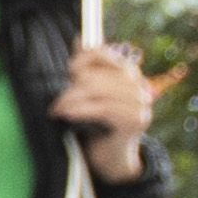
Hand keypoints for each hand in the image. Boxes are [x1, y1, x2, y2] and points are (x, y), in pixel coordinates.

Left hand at [58, 39, 154, 182]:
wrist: (111, 158)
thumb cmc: (97, 124)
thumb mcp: (91, 93)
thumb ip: (87, 69)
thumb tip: (79, 39)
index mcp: (129, 73)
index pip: (103, 53)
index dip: (82, 59)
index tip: (70, 72)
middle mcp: (138, 85)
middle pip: (95, 75)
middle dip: (71, 88)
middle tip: (58, 102)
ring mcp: (140, 103)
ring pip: (95, 91)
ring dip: (69, 101)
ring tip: (58, 111)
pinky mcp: (134, 120)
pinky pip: (100, 108)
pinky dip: (78, 111)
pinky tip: (66, 116)